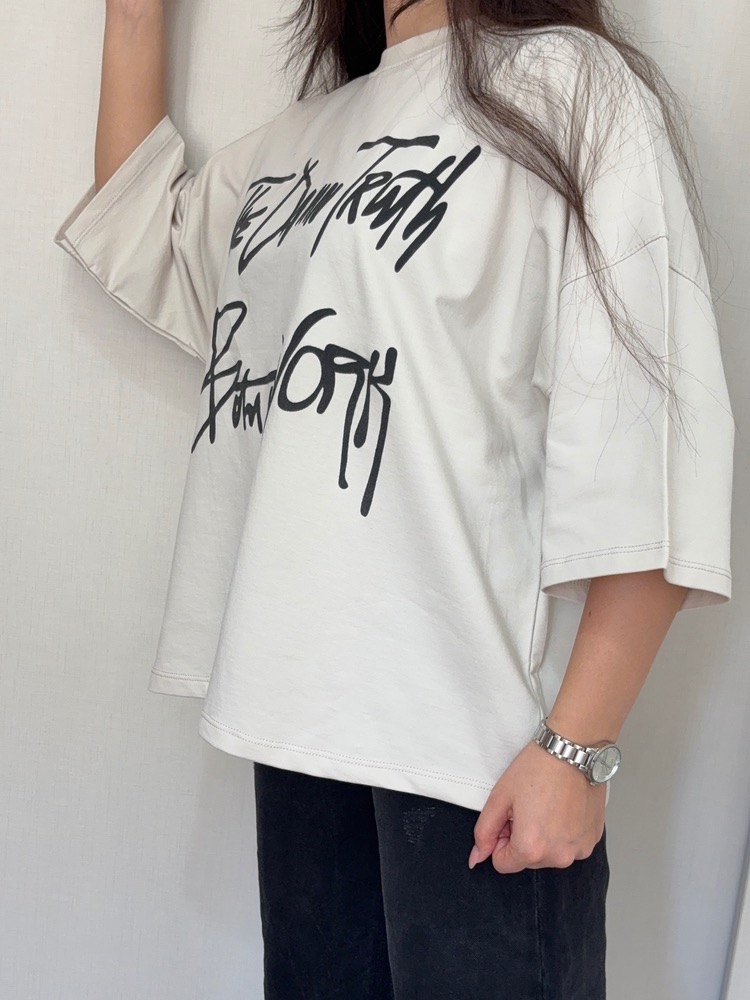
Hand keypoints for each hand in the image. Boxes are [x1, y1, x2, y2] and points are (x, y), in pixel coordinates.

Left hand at [468, 740, 605, 872]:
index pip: (502, 863)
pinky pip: (569, 845)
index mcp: (531, 849)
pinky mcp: (593, 840)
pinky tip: (564, 808)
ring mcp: (579, 850)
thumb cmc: (537, 769)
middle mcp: (558, 857)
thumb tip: (477, 858)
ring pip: (549, 854)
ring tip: (548, 805)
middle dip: (523, 838)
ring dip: (544, 837)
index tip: (510, 816)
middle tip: (529, 806)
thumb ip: (484, 832)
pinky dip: (563, 832)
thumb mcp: (499, 797)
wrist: (572, 750)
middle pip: (527, 860)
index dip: (501, 838)